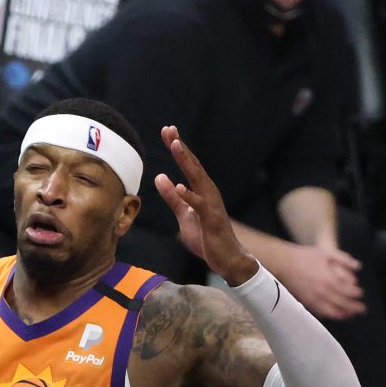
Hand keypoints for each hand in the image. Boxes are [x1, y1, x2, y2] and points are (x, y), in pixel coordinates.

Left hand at [154, 126, 257, 285]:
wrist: (225, 257)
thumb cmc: (206, 235)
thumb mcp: (183, 214)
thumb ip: (172, 197)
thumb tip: (160, 177)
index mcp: (201, 190)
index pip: (187, 165)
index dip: (177, 148)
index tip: (167, 131)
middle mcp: (208, 191)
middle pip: (193, 165)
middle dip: (180, 147)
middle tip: (170, 129)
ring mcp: (211, 203)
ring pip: (197, 178)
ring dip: (186, 161)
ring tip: (176, 146)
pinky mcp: (211, 218)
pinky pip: (199, 204)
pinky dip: (189, 195)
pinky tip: (179, 185)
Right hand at [279, 243, 365, 318]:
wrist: (283, 262)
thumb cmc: (305, 256)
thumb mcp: (326, 252)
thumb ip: (344, 259)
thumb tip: (358, 267)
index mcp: (329, 279)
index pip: (347, 291)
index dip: (356, 294)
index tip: (361, 294)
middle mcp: (322, 291)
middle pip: (342, 303)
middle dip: (354, 307)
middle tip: (362, 309)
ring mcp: (312, 298)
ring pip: (331, 311)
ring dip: (342, 314)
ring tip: (350, 315)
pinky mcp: (304, 301)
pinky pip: (319, 311)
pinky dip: (328, 314)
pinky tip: (333, 314)